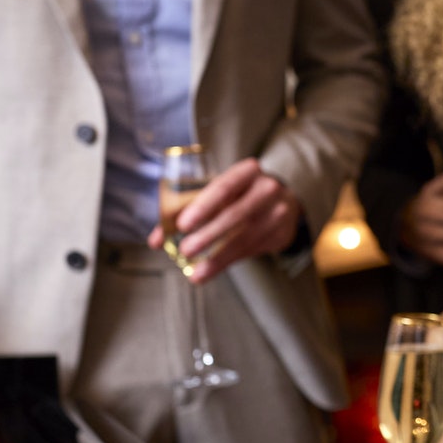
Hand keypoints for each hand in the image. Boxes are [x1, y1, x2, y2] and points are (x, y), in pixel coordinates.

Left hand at [147, 157, 301, 281]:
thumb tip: (157, 239)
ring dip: (217, 258)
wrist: (285, 200)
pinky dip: (228, 262)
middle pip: (235, 215)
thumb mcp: (220, 193)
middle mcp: (267, 189)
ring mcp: (279, 212)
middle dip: (208, 235)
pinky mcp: (283, 234)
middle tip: (185, 250)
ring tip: (197, 271)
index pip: (223, 187)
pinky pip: (251, 250)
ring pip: (244, 238)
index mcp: (247, 171)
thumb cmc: (241, 194)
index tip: (183, 224)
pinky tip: (211, 271)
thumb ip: (188, 211)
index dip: (202, 207)